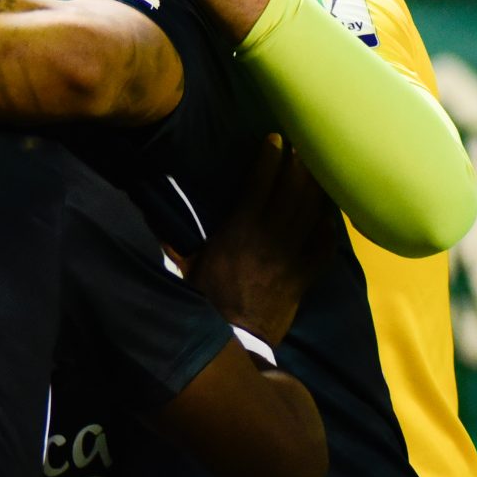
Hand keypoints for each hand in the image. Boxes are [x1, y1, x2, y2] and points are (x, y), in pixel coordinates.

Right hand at [188, 134, 344, 343]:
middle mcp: (269, 239)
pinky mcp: (305, 276)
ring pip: (312, 214)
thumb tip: (146, 213)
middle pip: (292, 192)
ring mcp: (292, 258)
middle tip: (304, 144)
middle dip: (299, 164)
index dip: (269, 158)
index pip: (259, 185)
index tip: (275, 138)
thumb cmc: (205, 299)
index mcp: (238, 231)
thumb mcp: (184, 265)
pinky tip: (330, 214)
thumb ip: (172, 237)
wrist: (236, 338)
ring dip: (317, 188)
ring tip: (319, 168)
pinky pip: (325, 246)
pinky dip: (330, 227)